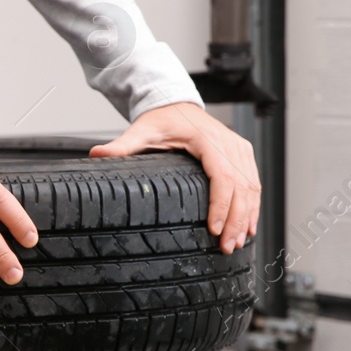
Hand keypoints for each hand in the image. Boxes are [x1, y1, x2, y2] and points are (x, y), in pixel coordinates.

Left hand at [90, 101, 259, 252]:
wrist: (177, 104)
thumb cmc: (161, 119)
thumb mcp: (141, 131)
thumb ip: (122, 146)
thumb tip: (97, 154)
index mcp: (208, 139)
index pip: (222, 175)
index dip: (221, 205)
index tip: (214, 229)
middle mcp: (230, 143)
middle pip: (242, 187)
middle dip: (236, 220)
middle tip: (227, 247)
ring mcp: (240, 149)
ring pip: (252, 187)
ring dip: (247, 217)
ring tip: (238, 243)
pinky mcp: (243, 155)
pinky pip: (253, 183)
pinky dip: (253, 207)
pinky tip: (248, 227)